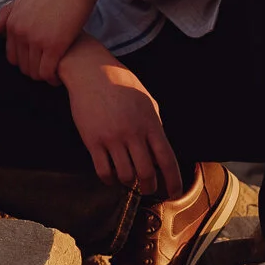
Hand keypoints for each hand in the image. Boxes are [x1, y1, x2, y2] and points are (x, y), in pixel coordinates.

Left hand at [0, 0, 98, 82]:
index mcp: (13, 23)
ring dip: (44, 76)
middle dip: (35, 70)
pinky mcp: (54, 46)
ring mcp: (36, 40)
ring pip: (35, 72)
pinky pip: (47, 73)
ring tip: (55, 74)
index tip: (39, 61)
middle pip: (23, 66)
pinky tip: (60, 76)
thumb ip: (7, 14)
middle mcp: (20, 33)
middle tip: (48, 68)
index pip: (12, 56)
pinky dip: (53, 79)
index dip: (25, 61)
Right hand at [61, 48, 182, 197]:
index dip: (173, 181)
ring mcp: (112, 138)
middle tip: (148, 188)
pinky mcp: (93, 141)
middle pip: (146, 173)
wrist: (90, 71)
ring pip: (125, 176)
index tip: (174, 193)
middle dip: (150, 186)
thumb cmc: (120, 83)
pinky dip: (110, 179)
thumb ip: (156, 124)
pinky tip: (112, 176)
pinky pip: (103, 171)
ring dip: (129, 183)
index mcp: (150, 123)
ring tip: (129, 180)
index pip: (167, 160)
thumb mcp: (146, 100)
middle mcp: (133, 133)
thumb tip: (161, 149)